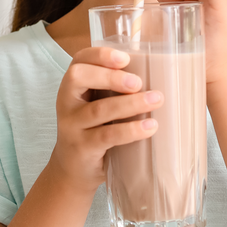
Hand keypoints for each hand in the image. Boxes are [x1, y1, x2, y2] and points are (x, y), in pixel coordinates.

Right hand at [48, 46, 163, 194]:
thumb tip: (160, 73)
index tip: (125, 58)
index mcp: (72, 86)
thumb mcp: (97, 104)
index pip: (79, 60)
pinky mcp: (82, 148)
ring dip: (130, 103)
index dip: (100, 55)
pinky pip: (107, 135)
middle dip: (110, 76)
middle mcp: (66, 102)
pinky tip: (150, 127)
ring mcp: (71, 126)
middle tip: (138, 82)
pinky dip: (131, 130)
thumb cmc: (93, 130)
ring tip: (156, 100)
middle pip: (78, 77)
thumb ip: (115, 89)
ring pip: (98, 109)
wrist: (74, 171)